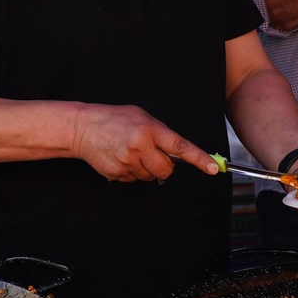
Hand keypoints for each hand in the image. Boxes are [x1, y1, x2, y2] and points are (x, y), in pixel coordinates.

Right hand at [71, 104, 218, 182]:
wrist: (83, 128)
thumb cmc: (115, 119)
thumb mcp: (142, 117)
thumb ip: (161, 134)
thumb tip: (178, 154)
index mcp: (150, 130)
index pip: (180, 147)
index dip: (199, 159)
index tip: (214, 168)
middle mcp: (140, 147)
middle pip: (166, 170)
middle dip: (165, 166)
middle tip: (153, 154)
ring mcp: (127, 162)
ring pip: (150, 177)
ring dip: (147, 169)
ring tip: (132, 152)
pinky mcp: (117, 173)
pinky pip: (134, 180)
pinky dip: (132, 172)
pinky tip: (121, 157)